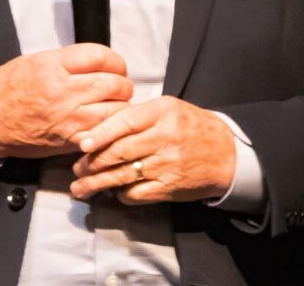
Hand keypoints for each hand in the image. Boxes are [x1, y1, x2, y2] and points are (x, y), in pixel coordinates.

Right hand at [0, 43, 133, 161]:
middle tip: (120, 86)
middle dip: (123, 84)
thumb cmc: (10, 87)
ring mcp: (68, 117)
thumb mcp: (37, 60)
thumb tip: (99, 63)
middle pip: (113, 83)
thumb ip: (69, 61)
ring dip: (121, 107)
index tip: (116, 66)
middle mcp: (64, 90)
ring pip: (115, 111)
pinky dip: (109, 129)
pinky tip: (106, 125)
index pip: (100, 56)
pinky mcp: (69, 140)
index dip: (115, 61)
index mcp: (55, 65)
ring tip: (116, 106)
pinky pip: (102, 134)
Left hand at [69, 96, 236, 203]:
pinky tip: (111, 192)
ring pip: (124, 174)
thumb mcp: (168, 108)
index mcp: (162, 112)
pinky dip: (121, 194)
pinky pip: (137, 193)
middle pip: (120, 151)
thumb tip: (100, 130)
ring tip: (80, 187)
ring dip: (98, 183)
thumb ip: (139, 116)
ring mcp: (167, 164)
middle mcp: (164, 137)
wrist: (227, 153)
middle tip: (77, 168)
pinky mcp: (170, 187)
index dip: (100, 133)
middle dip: (93, 162)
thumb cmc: (191, 126)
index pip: (125, 121)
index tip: (82, 143)